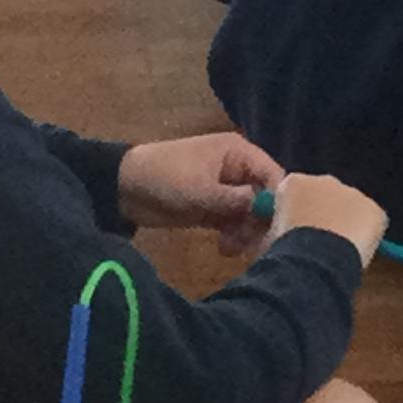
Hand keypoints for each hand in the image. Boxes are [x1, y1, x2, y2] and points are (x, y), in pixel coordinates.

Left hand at [118, 130, 285, 256]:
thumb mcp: (199, 189)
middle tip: (253, 246)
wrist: (125, 188)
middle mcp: (237, 171)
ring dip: (246, 232)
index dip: (278, 199)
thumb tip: (263, 206)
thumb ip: (233, 200)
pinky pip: (234, 224)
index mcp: (238, 153)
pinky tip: (224, 249)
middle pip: (264, 197)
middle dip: (260, 221)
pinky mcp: (213, 210)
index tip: (276, 227)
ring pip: (250, 214)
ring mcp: (225, 191)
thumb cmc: (165, 177)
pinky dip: (233, 236)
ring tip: (231, 247)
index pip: (272, 174)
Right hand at [274, 171, 389, 264]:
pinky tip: (354, 254)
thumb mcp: (270, 238)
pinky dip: (366, 238)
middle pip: (326, 197)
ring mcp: (353, 193)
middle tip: (318, 245)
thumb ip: (278, 228)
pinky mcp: (374, 210)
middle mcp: (325, 180)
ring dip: (345, 226)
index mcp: (294, 183)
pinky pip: (371, 224)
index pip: (296, 194)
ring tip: (336, 254)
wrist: (315, 260)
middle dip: (324, 216)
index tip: (295, 235)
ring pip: (350, 209)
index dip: (297, 216)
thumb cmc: (285, 251)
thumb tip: (278, 238)